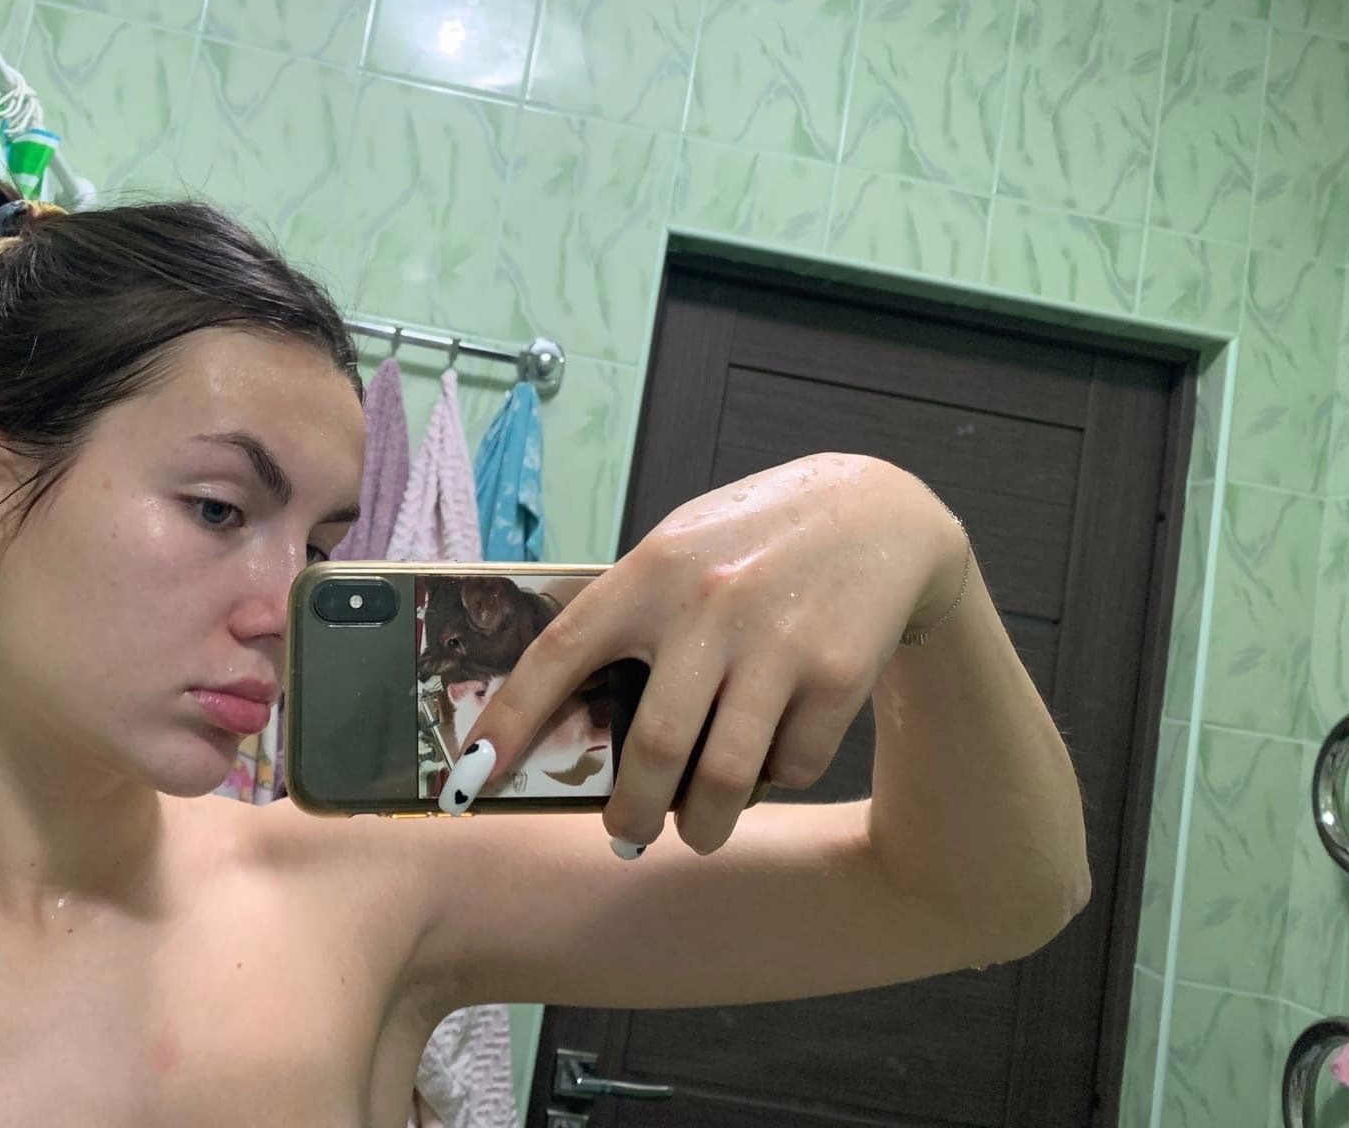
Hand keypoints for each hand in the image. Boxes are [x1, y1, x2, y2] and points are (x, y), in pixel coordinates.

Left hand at [442, 454, 968, 854]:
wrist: (879, 514)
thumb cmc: (753, 541)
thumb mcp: (680, 550)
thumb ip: (632, 616)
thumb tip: (572, 716)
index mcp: (650, 571)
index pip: (558, 655)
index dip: (507, 723)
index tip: (468, 778)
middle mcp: (708, 606)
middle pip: (652, 747)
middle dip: (630, 814)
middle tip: (624, 834)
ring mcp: (777, 643)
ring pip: (725, 778)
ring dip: (703, 824)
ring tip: (697, 831)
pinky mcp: (838, 675)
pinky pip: (791, 764)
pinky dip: (774, 779)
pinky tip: (770, 761)